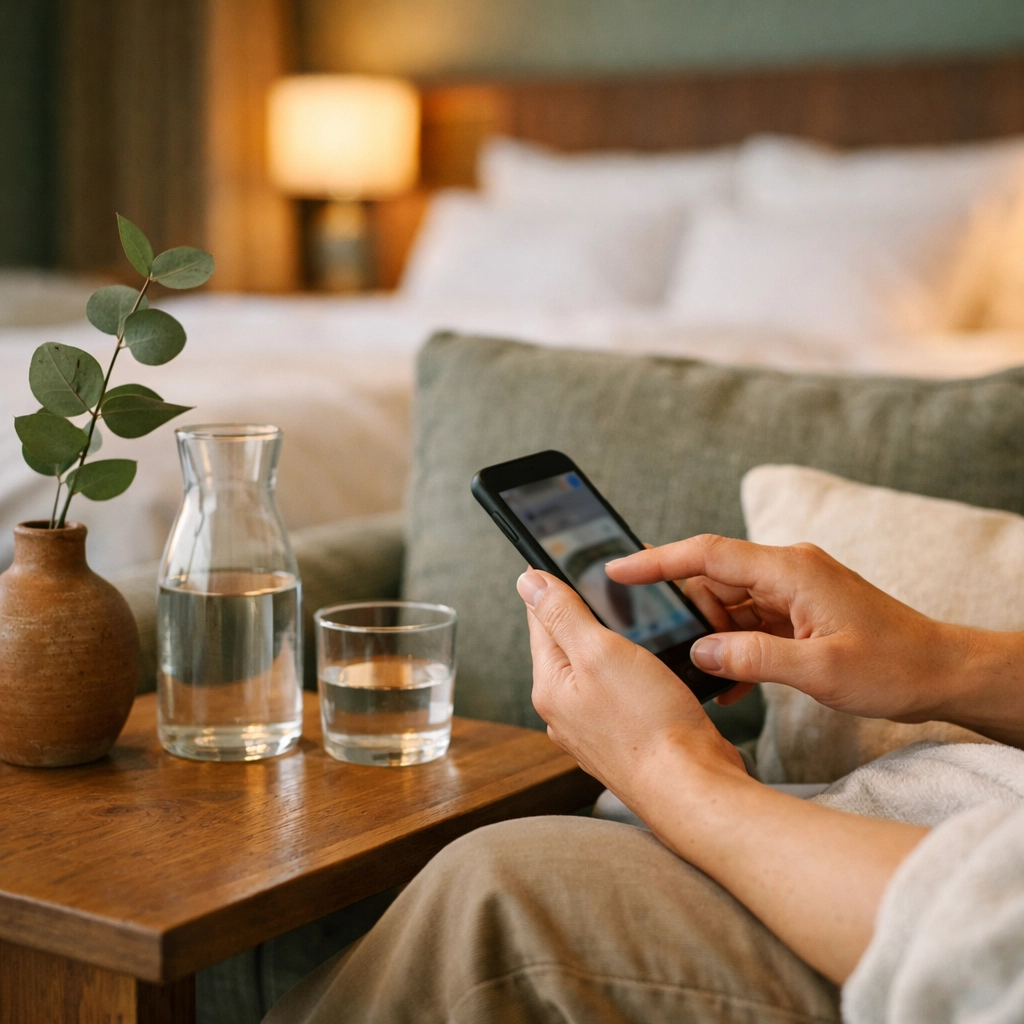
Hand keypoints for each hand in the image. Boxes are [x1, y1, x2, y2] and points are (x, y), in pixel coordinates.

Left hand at [518, 563, 928, 988]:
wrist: (693, 787)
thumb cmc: (649, 725)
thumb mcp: (600, 652)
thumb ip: (562, 614)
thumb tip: (528, 581)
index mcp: (550, 686)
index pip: (541, 619)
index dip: (557, 584)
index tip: (573, 559)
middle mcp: (566, 710)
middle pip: (570, 643)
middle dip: (590, 614)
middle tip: (617, 588)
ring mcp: (597, 728)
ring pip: (600, 668)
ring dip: (618, 644)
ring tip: (644, 624)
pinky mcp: (629, 738)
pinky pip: (624, 693)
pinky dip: (637, 673)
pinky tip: (658, 667)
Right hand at [607, 534, 966, 722]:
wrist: (944, 673)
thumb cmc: (894, 666)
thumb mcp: (820, 670)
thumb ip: (753, 657)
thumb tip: (700, 651)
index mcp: (788, 570)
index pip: (706, 554)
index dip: (656, 560)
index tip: (616, 569)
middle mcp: (787, 571)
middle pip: (713, 580)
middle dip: (690, 616)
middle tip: (677, 653)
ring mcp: (794, 591)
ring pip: (729, 604)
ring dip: (715, 639)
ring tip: (714, 679)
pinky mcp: (799, 612)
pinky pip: (751, 622)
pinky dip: (736, 648)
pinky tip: (731, 683)